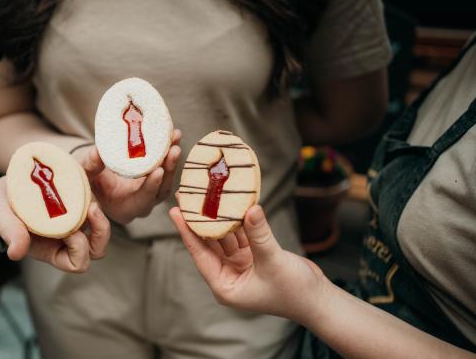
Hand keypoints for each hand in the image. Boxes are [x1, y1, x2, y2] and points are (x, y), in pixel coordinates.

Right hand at [0, 177, 109, 272]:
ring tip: (90, 192)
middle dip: (100, 230)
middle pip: (97, 247)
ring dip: (99, 209)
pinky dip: (93, 191)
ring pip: (100, 224)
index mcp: (51, 249)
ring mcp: (74, 219)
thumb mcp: (0, 218)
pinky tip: (88, 175)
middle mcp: (66, 237)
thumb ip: (10, 232)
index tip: (70, 231)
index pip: (77, 261)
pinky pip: (93, 200)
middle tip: (92, 208)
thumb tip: (16, 253)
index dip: (79, 248)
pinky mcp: (76, 200)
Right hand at [77, 129, 181, 223]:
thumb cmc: (89, 180)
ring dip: (173, 158)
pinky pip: (167, 167)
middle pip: (162, 190)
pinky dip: (170, 152)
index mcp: (126, 209)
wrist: (95, 177)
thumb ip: (90, 166)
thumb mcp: (85, 174)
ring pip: (168, 178)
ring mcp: (152, 193)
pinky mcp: (157, 180)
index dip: (151, 186)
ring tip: (175, 136)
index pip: (143, 201)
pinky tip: (173, 135)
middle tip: (174, 149)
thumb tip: (97, 151)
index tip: (159, 171)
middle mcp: (142, 204)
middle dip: (169, 169)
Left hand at [169, 205, 329, 323]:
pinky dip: (237, 220)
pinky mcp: (252, 256)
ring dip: (217, 218)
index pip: (200, 254)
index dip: (187, 231)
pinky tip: (230, 202)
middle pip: (207, 243)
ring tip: (205, 194)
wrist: (317, 299)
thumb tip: (249, 207)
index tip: (175, 211)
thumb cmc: (294, 291)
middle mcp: (228, 275)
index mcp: (224, 286)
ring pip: (223, 236)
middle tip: (186, 196)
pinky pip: (239, 234)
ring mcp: (239, 265)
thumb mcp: (273, 261)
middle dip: (198, 220)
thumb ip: (259, 234)